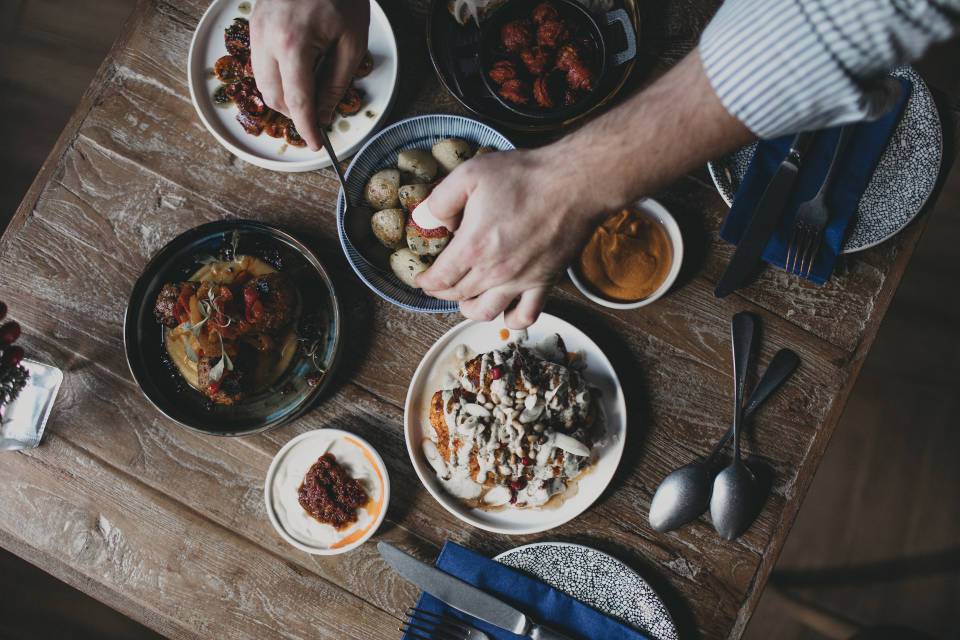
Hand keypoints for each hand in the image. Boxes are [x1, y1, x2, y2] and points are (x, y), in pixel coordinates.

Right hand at [250, 0, 368, 149]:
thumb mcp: (351, 43)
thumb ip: (337, 83)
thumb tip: (325, 114)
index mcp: (293, 45)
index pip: (297, 101)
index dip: (307, 127)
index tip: (315, 144)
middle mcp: (266, 40)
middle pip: (274, 97)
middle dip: (296, 113)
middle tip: (320, 115)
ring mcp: (256, 31)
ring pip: (262, 83)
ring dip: (284, 97)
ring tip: (311, 94)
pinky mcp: (254, 24)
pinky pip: (260, 64)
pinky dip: (276, 77)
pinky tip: (298, 73)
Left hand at [415, 148, 602, 328]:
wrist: (574, 183)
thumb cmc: (526, 176)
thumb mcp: (470, 175)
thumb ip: (441, 200)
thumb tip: (424, 219)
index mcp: (473, 248)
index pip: (439, 278)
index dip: (425, 281)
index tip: (422, 278)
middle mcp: (495, 272)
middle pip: (458, 295)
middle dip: (442, 292)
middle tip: (439, 283)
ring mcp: (521, 281)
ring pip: (485, 312)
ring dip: (469, 309)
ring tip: (466, 298)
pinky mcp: (544, 282)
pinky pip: (526, 316)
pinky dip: (511, 319)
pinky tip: (506, 308)